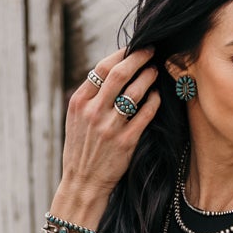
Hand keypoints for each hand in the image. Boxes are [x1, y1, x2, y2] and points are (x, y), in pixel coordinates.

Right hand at [59, 46, 159, 205]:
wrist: (83, 183)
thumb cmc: (81, 149)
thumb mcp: (76, 120)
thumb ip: (90, 97)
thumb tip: (111, 71)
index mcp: (79, 103)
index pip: (101, 68)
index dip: (121, 54)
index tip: (133, 48)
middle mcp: (93, 112)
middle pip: (119, 73)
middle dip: (139, 57)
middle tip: (151, 51)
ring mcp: (110, 127)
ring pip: (135, 91)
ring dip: (149, 76)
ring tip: (156, 71)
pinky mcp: (126, 142)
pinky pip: (146, 113)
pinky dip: (154, 100)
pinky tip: (156, 96)